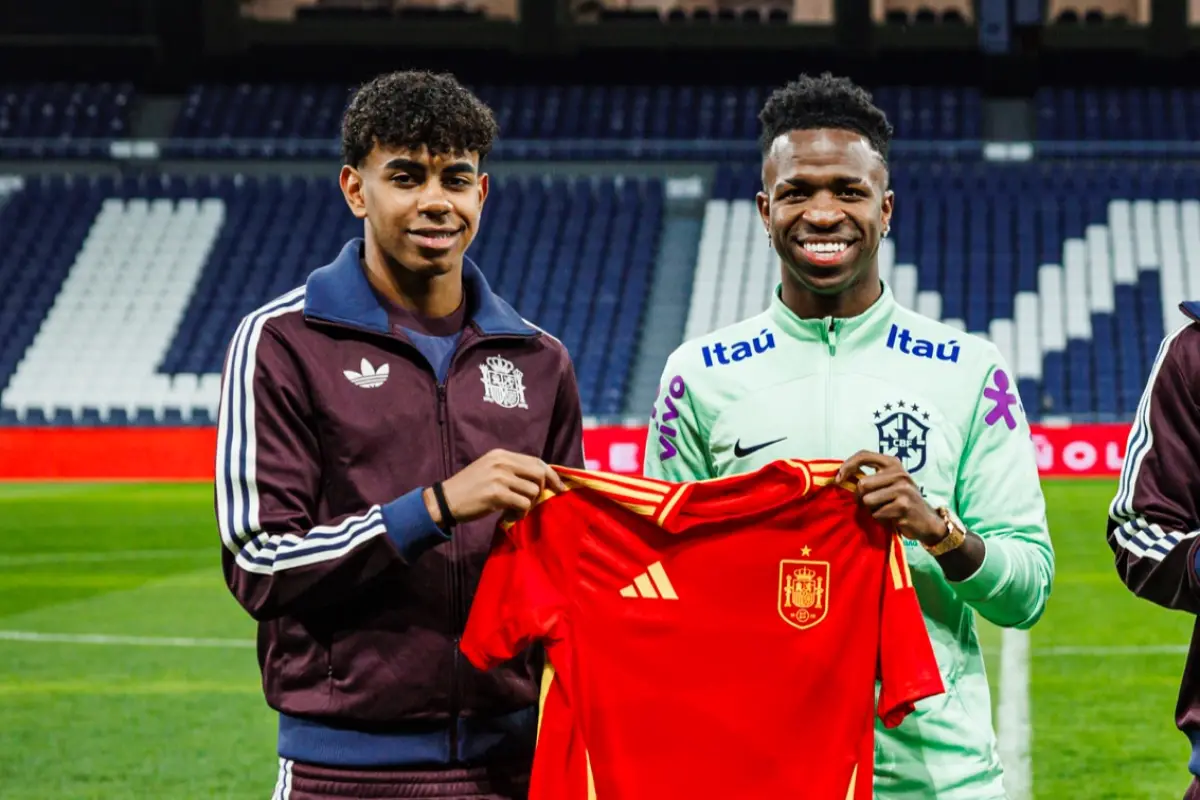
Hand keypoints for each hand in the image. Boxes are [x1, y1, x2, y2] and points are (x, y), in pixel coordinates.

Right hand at [423, 449, 566, 527]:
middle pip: (539, 474)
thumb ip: (512, 471)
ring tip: (513, 511)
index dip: (551, 474)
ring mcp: (499, 477)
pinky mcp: (496, 494)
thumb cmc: (468, 489)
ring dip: (528, 506)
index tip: (560, 487)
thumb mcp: (490, 471)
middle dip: (542, 491)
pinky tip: (507, 516)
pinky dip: (520, 514)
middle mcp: (502, 462)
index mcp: (501, 454)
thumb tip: (540, 480)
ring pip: (533, 491)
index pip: (536, 460)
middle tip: (533, 503)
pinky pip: (523, 504)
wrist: (444, 501)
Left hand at [835, 451, 945, 545]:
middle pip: (862, 484)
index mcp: (893, 463)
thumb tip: (840, 476)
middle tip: (869, 504)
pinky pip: (877, 514)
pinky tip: (892, 518)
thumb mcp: (889, 483)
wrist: (926, 520)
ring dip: (871, 510)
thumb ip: (871, 477)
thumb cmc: (901, 500)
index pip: (864, 455)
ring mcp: (903, 489)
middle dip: (860, 498)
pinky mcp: (903, 506)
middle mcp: (899, 473)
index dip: (847, 466)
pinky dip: (880, 519)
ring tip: (884, 510)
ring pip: (868, 501)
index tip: (838, 479)